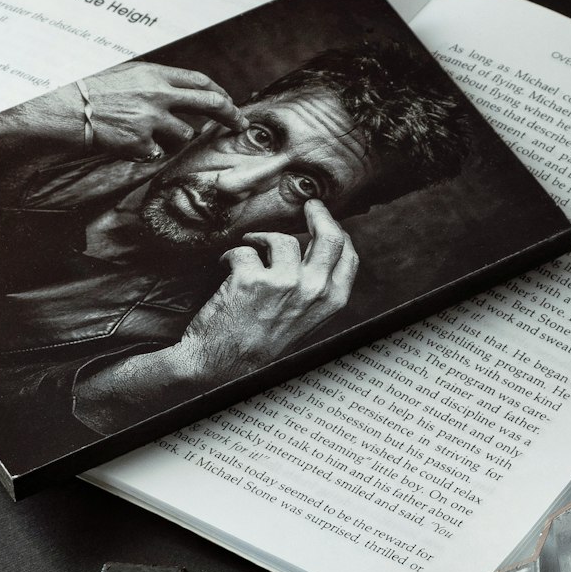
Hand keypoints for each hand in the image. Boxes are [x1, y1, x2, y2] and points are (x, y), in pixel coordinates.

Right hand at [68, 61, 247, 159]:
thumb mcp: (129, 74)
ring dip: (174, 137)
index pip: (200, 81)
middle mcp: (158, 94)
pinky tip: (129, 142)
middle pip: (210, 103)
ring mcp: (151, 119)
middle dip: (231, 114)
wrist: (69, 109)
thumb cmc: (97, 91)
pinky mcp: (142, 142)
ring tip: (145, 130)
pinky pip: (159, 152)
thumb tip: (189, 92)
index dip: (220, 93)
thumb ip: (159, 82)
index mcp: (155, 74)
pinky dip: (149, 151)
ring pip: (185, 135)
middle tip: (241, 124)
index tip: (230, 103)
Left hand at [170, 200, 359, 384]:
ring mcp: (283, 283)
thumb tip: (319, 253)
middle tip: (307, 206)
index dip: (337, 232)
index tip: (325, 221)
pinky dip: (230, 256)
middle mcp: (313, 291)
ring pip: (282, 239)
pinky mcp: (251, 278)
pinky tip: (226, 269)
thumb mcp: (305, 322)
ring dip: (261, 239)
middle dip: (317, 213)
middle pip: (329, 235)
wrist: (222, 366)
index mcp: (332, 302)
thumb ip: (317, 290)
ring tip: (250, 249)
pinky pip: (244, 249)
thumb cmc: (263, 345)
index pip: (348, 255)